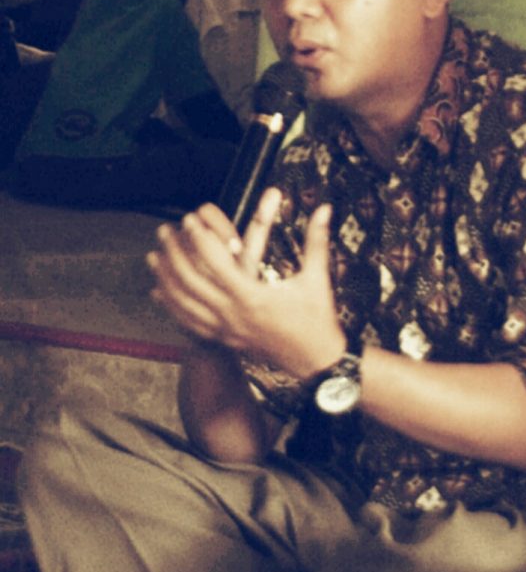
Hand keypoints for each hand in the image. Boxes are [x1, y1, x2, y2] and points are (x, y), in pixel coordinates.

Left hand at [147, 188, 345, 378]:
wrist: (315, 362)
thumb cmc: (317, 320)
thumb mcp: (317, 279)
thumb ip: (317, 241)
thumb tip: (326, 209)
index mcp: (253, 296)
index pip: (214, 261)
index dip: (198, 237)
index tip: (189, 219)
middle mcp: (233, 314)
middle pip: (189, 280)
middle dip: (173, 253)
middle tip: (164, 231)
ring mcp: (226, 329)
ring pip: (183, 303)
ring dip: (165, 278)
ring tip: (154, 256)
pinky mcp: (225, 339)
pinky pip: (189, 322)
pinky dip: (171, 306)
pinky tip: (159, 292)